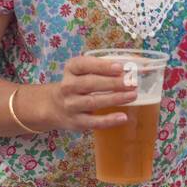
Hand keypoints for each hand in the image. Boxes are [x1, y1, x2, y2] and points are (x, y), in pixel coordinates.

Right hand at [21, 55, 138, 131]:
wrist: (54, 106)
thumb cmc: (77, 84)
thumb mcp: (82, 72)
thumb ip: (102, 69)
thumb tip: (128, 70)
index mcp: (71, 69)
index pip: (84, 65)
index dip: (102, 66)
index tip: (120, 67)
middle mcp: (68, 87)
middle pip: (90, 84)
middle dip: (113, 83)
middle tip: (131, 83)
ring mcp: (71, 105)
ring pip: (93, 102)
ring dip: (114, 99)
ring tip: (132, 96)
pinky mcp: (76, 122)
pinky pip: (93, 122)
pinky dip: (109, 120)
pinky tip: (123, 117)